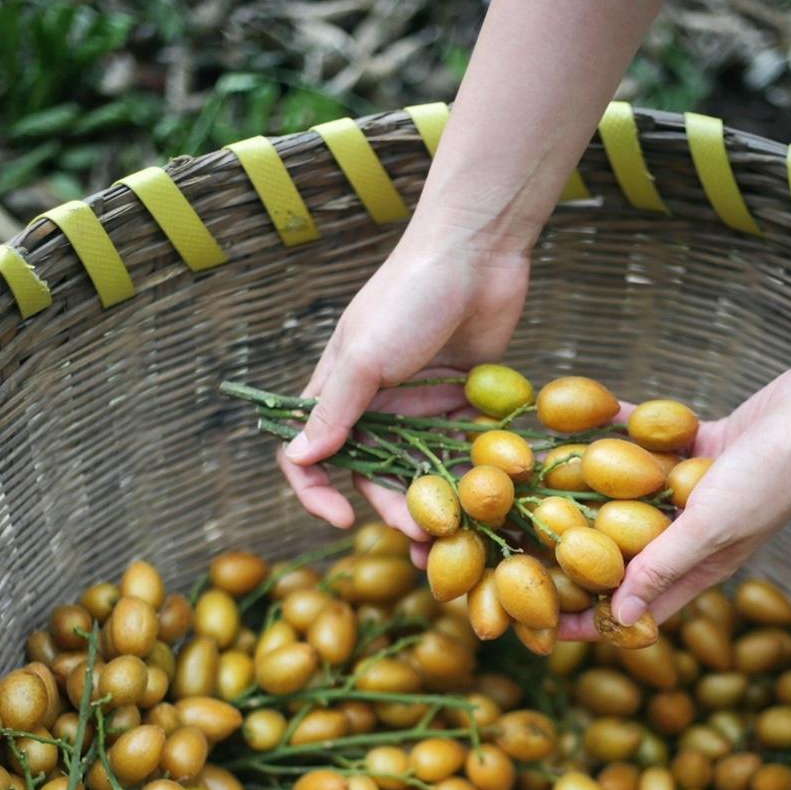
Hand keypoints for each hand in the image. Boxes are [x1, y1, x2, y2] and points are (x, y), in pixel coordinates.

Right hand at [279, 214, 530, 531]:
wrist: (478, 251)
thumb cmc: (411, 295)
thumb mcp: (366, 354)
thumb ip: (336, 408)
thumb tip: (300, 457)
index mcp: (338, 391)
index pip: (310, 454)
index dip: (316, 491)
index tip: (343, 518)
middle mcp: (376, 403)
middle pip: (375, 473)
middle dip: (395, 510)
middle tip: (424, 538)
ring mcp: (420, 403)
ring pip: (422, 468)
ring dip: (437, 503)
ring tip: (460, 535)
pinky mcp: (463, 399)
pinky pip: (462, 447)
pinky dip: (473, 472)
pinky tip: (490, 498)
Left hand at [560, 361, 790, 637]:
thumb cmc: (770, 480)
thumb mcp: (709, 530)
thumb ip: (662, 568)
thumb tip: (619, 619)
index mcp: (701, 567)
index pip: (636, 608)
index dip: (590, 622)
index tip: (542, 629)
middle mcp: (695, 532)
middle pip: (623, 553)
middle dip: (575, 556)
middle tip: (520, 553)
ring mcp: (697, 488)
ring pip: (629, 494)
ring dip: (587, 486)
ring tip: (535, 481)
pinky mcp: (700, 445)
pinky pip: (648, 440)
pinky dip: (619, 430)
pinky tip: (579, 416)